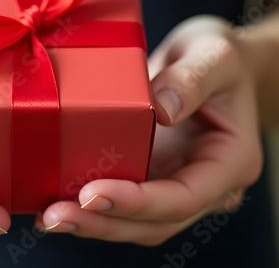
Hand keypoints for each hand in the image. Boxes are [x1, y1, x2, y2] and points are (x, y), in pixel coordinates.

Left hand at [38, 15, 261, 244]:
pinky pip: (121, 201)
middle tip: (57, 216)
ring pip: (135, 222)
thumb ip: (192, 78)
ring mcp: (173, 182)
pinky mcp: (148, 174)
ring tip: (49, 217)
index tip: (93, 194)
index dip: (138, 202)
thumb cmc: (216, 57)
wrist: (208, 63)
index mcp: (229, 162)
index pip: (183, 198)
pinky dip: (89, 206)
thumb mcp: (214, 54)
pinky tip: (54, 201)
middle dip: (104, 222)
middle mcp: (203, 184)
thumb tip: (159, 109)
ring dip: (92, 223)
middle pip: (154, 223)